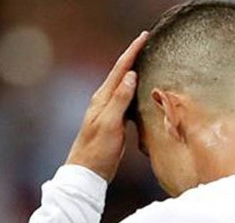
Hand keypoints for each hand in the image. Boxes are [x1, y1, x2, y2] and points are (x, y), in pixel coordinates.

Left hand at [66, 31, 148, 182]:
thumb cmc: (97, 151)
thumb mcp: (110, 124)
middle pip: (121, 74)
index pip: (120, 70)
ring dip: (134, 73)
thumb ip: (120, 100)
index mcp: (102, 99)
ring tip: (146, 61)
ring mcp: (108, 112)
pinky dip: (135, 91)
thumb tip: (131, 76)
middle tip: (146, 43)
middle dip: (133, 57)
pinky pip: (126, 100)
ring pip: (124, 86)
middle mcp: (104, 101)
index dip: (132, 52)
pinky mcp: (114, 122)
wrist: (87, 173)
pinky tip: (141, 92)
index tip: (144, 37)